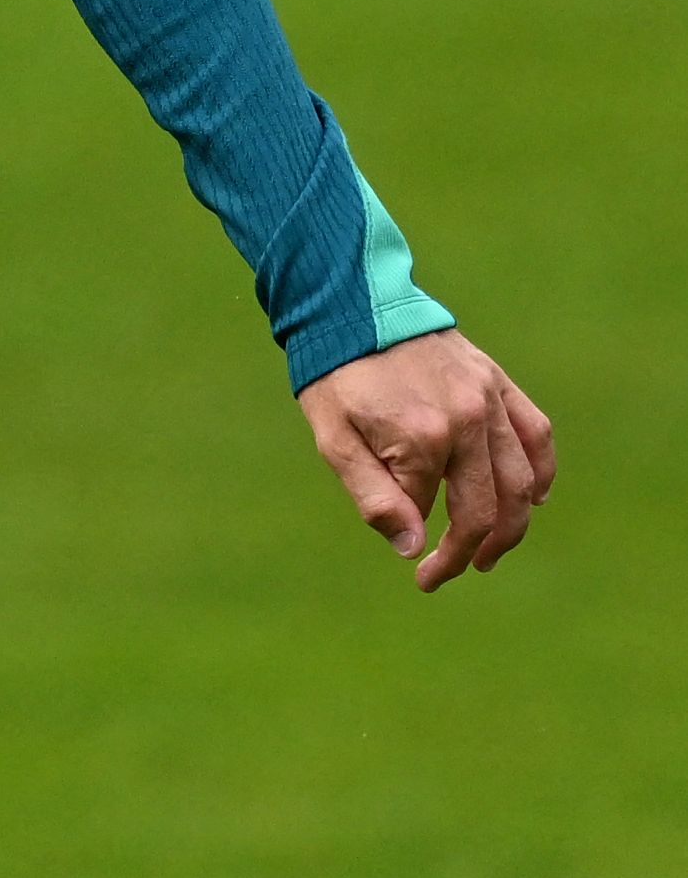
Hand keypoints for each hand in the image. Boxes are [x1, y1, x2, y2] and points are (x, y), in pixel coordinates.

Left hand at [300, 329, 553, 589]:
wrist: (348, 304)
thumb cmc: (334, 375)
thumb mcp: (333, 439)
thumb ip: (373, 497)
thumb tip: (412, 549)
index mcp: (422, 438)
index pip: (435, 514)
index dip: (429, 549)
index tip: (419, 573)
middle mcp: (467, 421)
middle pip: (489, 508)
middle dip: (473, 549)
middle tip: (455, 571)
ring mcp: (489, 400)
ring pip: (522, 480)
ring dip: (514, 524)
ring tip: (492, 551)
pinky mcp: (498, 381)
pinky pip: (537, 435)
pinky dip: (542, 472)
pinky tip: (535, 500)